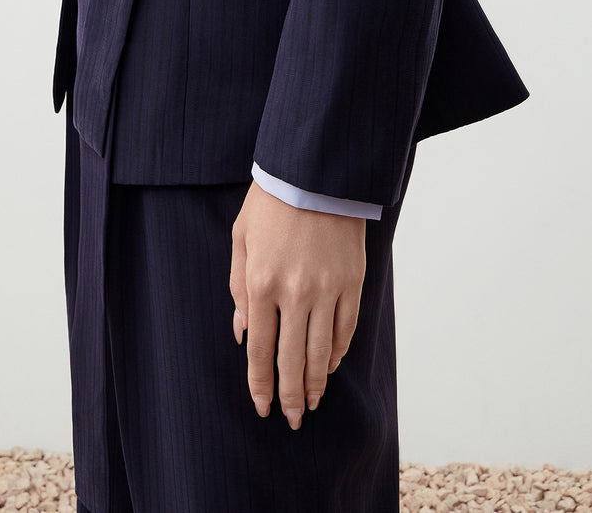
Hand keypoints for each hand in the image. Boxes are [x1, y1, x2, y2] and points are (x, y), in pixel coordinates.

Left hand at [229, 179, 366, 427]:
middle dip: (290, 396)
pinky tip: (328, 366)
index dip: (260, 384)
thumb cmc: (271, 202)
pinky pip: (345, 329)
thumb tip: (242, 332)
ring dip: (314, 383)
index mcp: (262, 283)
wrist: (315, 171)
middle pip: (291, 360)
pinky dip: (336, 353)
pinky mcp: (352, 282)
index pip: (260, 350)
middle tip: (292, 420)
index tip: (262, 407)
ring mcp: (327, 289)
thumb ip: (238, 287)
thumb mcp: (241, 239)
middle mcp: (295, 293)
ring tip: (311, 403)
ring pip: (320, 352)